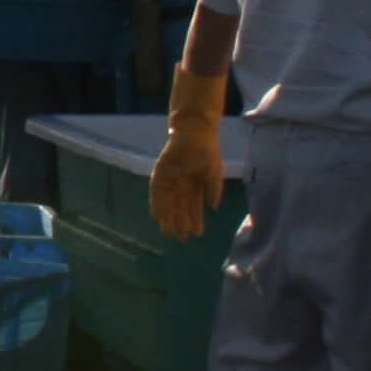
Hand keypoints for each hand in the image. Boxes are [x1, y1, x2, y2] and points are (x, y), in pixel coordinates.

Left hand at [151, 115, 222, 240]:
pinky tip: (157, 217)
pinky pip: (157, 192)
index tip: (197, 235)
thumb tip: (213, 208)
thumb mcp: (213, 173)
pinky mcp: (160, 173)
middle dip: (181, 224)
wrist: (195, 131)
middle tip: (182, 239)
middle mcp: (181, 185)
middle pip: (180, 209)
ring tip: (170, 234)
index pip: (194, 207)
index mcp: (195, 186)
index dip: (195, 221)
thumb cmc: (206, 149)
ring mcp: (170, 180)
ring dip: (169, 218)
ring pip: (169, 204)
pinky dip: (157, 204)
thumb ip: (213, 190)